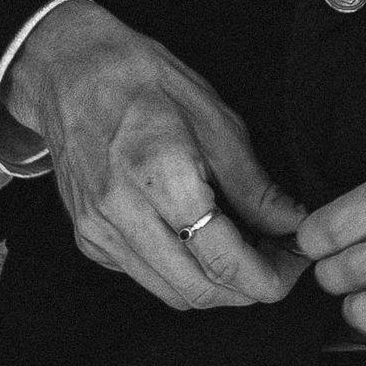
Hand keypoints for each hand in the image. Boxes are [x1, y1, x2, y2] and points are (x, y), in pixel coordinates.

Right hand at [4, 0, 307, 312]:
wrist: (69, 72)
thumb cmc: (143, 80)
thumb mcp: (214, 118)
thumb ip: (253, 183)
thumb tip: (289, 222)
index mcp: (162, 177)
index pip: (223, 259)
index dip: (268, 276)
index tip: (295, 266)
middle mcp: (124, 215)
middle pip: (199, 290)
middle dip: (247, 289)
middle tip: (278, 261)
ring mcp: (100, 232)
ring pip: (172, 293)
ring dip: (215, 286)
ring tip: (245, 253)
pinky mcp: (89, 239)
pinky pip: (146, 277)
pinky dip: (181, 272)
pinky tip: (201, 242)